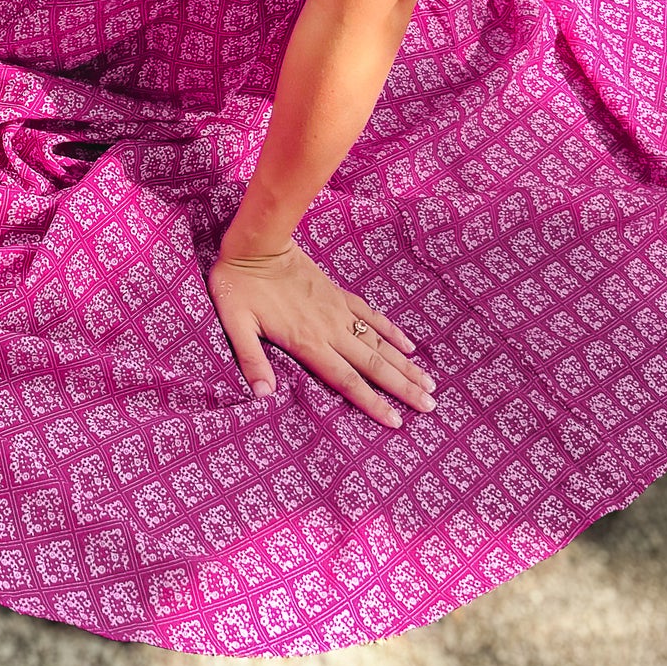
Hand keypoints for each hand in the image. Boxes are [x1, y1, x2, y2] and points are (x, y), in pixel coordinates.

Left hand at [207, 239, 434, 428]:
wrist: (257, 244)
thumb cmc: (240, 286)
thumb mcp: (235, 325)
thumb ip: (251, 359)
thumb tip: (263, 395)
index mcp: (308, 342)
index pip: (348, 381)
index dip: (373, 402)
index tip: (398, 421)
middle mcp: (330, 329)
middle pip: (374, 365)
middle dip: (403, 388)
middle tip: (431, 406)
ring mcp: (338, 310)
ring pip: (379, 343)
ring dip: (405, 365)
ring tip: (429, 383)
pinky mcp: (338, 294)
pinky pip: (371, 315)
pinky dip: (392, 331)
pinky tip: (408, 346)